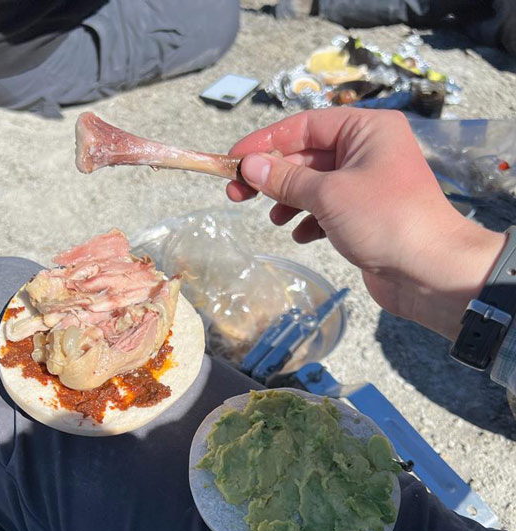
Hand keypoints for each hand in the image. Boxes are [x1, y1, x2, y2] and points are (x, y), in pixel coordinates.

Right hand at [227, 109, 504, 340]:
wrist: (430, 271)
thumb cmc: (385, 220)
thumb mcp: (328, 194)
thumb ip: (286, 178)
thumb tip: (248, 165)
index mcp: (366, 130)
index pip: (305, 126)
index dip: (266, 142)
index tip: (233, 160)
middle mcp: (368, 151)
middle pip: (308, 155)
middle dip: (274, 175)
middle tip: (237, 194)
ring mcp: (368, 185)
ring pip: (316, 184)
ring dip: (290, 199)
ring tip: (273, 219)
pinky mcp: (367, 216)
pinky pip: (328, 210)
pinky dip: (310, 220)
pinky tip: (300, 235)